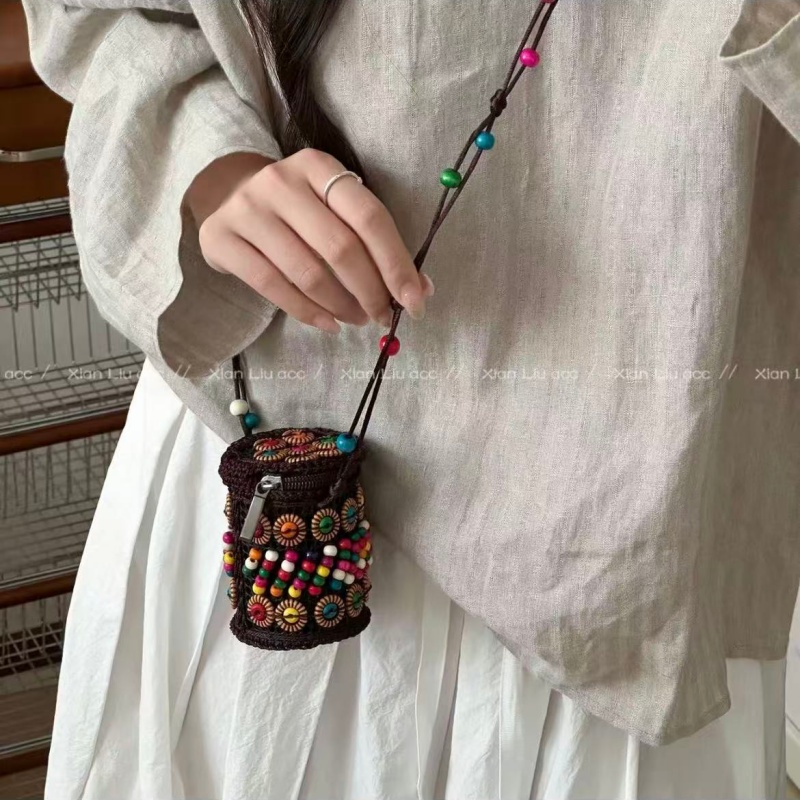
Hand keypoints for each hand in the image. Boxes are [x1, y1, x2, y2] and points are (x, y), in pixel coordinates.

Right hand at [189, 149, 432, 333]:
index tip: (415, 301)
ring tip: (357, 319)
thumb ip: (374, 243)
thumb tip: (421, 289)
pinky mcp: (221, 238)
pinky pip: (272, 286)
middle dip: (371, 291)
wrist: (229, 196)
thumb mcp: (335, 210)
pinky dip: (307, 312)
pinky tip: (328, 323)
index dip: (396, 264)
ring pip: (307, 272)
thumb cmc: (298, 210)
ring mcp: (247, 209)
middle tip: (383, 316)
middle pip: (340, 247)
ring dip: (342, 306)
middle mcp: (281, 181)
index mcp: (319, 167)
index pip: (369, 218)